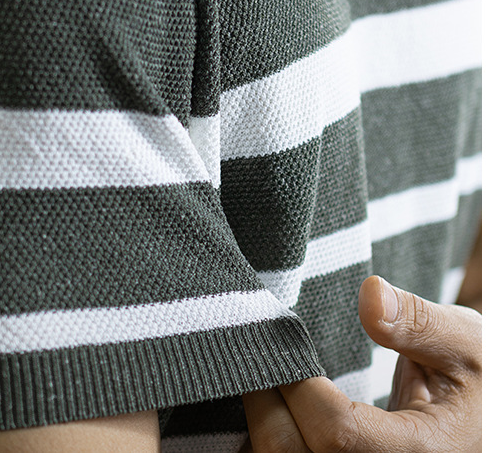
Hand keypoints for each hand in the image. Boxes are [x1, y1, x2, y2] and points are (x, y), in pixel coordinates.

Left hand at [242, 276, 480, 451]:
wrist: (485, 412)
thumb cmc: (481, 375)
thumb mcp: (468, 343)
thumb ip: (419, 322)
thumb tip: (370, 294)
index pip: (335, 430)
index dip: (298, 384)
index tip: (281, 339)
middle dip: (265, 400)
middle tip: (253, 350)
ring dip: (262, 422)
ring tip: (260, 372)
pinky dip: (272, 435)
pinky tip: (270, 402)